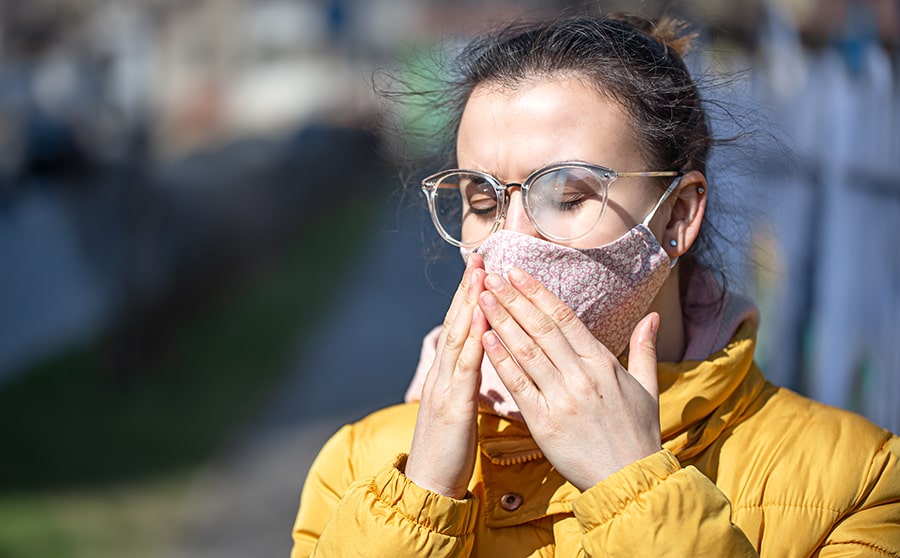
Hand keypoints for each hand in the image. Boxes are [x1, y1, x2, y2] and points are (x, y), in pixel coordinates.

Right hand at [405, 254, 488, 497]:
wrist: (427, 486)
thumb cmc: (448, 454)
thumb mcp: (457, 412)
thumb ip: (465, 385)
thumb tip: (479, 365)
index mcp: (445, 377)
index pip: (459, 329)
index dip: (468, 298)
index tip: (479, 271)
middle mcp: (441, 375)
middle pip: (456, 324)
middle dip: (468, 289)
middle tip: (479, 258)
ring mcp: (443, 387)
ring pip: (458, 337)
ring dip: (470, 304)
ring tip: (481, 275)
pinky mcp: (452, 405)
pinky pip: (465, 367)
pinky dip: (474, 340)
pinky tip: (485, 320)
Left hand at [478, 267, 661, 490]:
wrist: (630, 480)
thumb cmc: (638, 434)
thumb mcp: (647, 388)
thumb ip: (643, 349)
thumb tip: (651, 316)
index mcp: (603, 363)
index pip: (564, 317)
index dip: (537, 292)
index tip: (517, 273)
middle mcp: (581, 375)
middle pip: (541, 327)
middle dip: (513, 298)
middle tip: (491, 277)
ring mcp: (562, 398)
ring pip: (526, 351)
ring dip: (501, 321)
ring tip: (482, 299)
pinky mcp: (544, 422)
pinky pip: (518, 384)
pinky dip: (501, 360)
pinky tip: (485, 339)